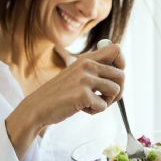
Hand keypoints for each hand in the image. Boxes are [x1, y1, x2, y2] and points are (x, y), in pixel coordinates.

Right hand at [6, 44, 124, 159]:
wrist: (38, 106)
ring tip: (92, 103)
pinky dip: (95, 111)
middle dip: (118, 91)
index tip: (113, 78)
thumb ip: (94, 70)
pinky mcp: (82, 95)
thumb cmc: (60, 93)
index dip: (121, 64)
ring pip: (116, 90)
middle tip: (105, 98)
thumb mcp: (76, 73)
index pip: (116, 50)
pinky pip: (103, 105)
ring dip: (107, 102)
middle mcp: (87, 65)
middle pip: (121, 74)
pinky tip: (82, 108)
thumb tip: (120, 73)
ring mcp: (85, 79)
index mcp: (86, 58)